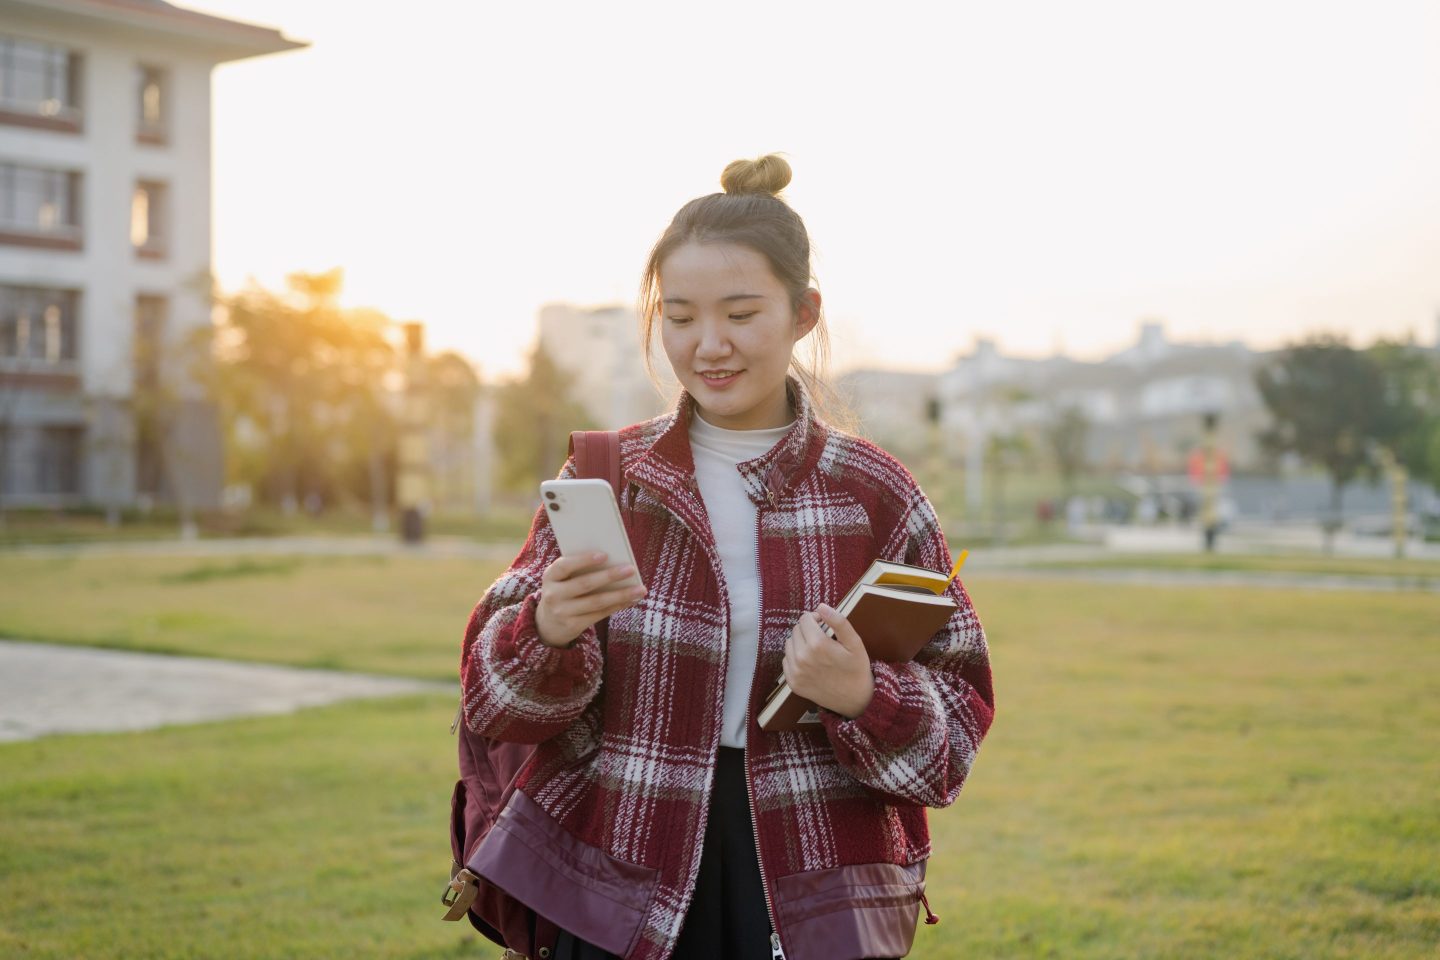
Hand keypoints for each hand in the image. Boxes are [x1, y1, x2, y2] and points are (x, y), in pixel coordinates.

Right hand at [535, 552, 645, 647]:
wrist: (547, 624)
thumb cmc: (563, 591)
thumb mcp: (562, 579)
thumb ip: (579, 570)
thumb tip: (614, 561)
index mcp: (550, 576)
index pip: (565, 565)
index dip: (583, 560)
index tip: (604, 555)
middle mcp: (553, 595)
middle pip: (584, 584)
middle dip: (609, 576)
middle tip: (630, 569)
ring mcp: (562, 612)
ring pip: (596, 602)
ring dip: (621, 594)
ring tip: (640, 589)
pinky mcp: (573, 626)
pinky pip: (600, 614)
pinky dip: (618, 605)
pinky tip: (632, 599)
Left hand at [782, 604, 873, 718]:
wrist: (855, 700)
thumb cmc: (856, 669)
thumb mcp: (855, 643)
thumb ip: (839, 621)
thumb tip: (821, 606)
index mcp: (818, 645)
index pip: (805, 619)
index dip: (815, 618)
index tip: (824, 624)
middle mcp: (802, 658)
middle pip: (796, 630)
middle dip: (807, 629)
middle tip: (822, 637)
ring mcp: (796, 672)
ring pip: (789, 643)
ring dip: (800, 642)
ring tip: (816, 649)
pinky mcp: (792, 683)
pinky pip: (786, 660)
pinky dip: (795, 657)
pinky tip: (810, 662)